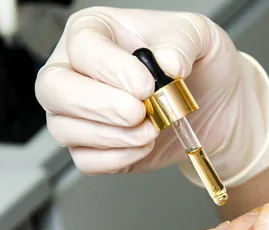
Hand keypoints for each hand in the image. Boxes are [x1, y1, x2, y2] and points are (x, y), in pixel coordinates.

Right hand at [35, 7, 268, 185]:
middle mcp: (76, 69)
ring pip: (65, 129)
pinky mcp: (92, 146)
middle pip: (53, 89)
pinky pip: (85, 160)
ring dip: (114, 136)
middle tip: (139, 113)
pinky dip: (117, 158)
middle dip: (99, 107)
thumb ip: (181, 42)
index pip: (82, 47)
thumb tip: (167, 62)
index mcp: (94, 31)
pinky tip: (143, 145)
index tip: (146, 85)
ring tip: (152, 128)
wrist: (214, 103)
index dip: (111, 70)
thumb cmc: (197, 62)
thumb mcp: (198, 35)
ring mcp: (78, 111)